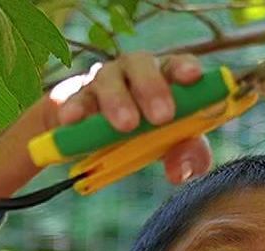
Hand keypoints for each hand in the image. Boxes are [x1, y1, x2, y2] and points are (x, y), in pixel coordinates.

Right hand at [40, 52, 212, 184]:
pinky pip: (74, 100)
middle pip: (141, 65)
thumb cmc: (149, 136)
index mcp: (164, 78)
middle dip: (152, 87)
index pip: (175, 65)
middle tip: (162, 116)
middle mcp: (133, 72)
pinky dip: (74, 109)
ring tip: (126, 125)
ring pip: (107, 79)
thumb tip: (181, 171)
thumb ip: (189, 155)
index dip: (184, 67)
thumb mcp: (174, 147)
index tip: (192, 77)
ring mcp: (103, 82)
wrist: (98, 140)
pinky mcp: (76, 98)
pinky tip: (71, 120)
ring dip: (117, 99)